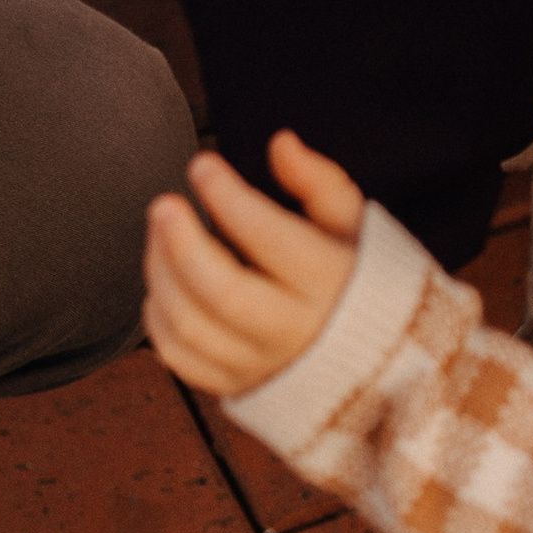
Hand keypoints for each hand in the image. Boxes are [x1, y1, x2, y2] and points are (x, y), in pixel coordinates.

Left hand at [145, 132, 363, 398]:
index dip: (227, 198)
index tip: (203, 165)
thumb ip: (319, 181)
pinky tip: (164, 282)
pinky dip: (158, 319)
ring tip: (160, 232)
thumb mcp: (352, 222)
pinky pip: (181, 360)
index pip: (269, 238)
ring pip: (191, 326)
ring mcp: (262, 365)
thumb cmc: (357, 275)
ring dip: (162, 274)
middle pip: (221, 292)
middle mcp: (295, 331)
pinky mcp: (238, 388)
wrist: (374, 358)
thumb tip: (280, 144)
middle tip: (163, 204)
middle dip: (180, 243)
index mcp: (328, 283)